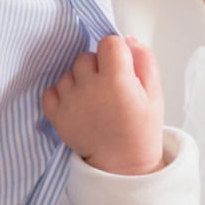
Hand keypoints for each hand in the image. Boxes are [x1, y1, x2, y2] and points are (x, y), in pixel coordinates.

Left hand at [42, 35, 164, 175]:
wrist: (123, 165)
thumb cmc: (141, 129)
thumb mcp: (154, 94)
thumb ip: (145, 60)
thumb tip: (127, 39)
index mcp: (117, 80)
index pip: (108, 42)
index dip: (116, 52)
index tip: (121, 68)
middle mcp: (90, 88)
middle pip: (85, 56)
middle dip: (97, 66)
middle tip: (108, 87)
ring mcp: (70, 103)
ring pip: (68, 73)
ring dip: (78, 80)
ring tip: (93, 100)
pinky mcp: (56, 117)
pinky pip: (50, 91)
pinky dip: (60, 94)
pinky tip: (76, 104)